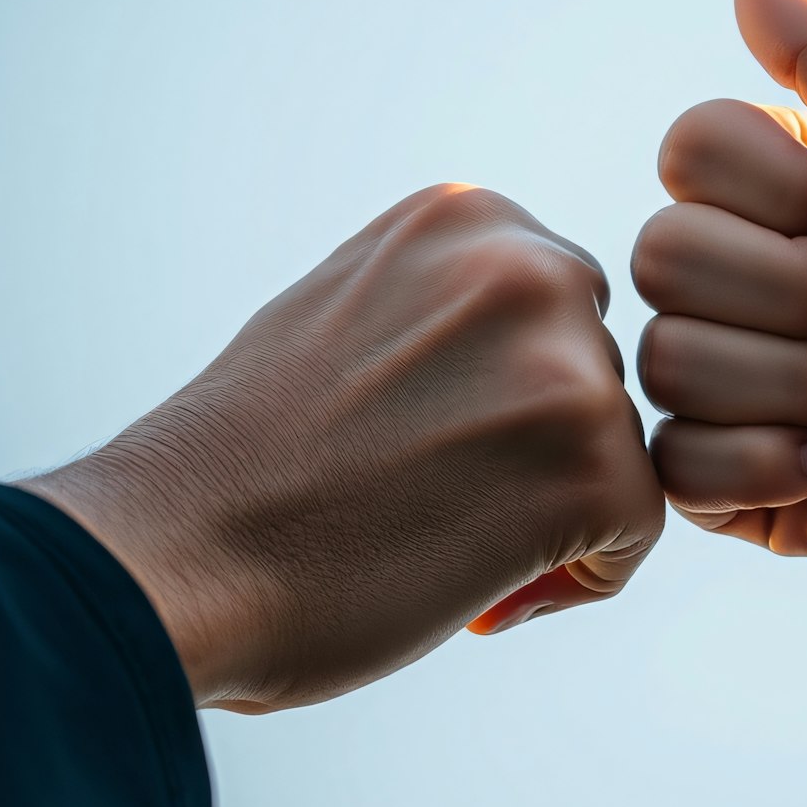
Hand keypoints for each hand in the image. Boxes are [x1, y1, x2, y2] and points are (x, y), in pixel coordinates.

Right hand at [26, 186, 663, 709]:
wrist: (169, 558)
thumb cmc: (241, 465)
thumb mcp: (344, 312)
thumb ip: (443, 304)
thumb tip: (539, 342)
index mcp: (464, 216)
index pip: (550, 307)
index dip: (500, 393)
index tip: (418, 442)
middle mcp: (525, 264)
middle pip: (595, 371)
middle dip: (537, 446)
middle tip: (434, 504)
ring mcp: (563, 361)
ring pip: (619, 448)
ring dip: (555, 510)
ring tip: (444, 544)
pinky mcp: (591, 464)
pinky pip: (637, 528)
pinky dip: (578, 576)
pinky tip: (483, 591)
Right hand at [633, 0, 806, 725]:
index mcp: (796, 196)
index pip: (684, 153)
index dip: (766, 189)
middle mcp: (764, 284)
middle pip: (660, 258)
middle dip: (781, 289)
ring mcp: (756, 389)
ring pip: (666, 364)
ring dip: (786, 379)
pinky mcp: (759, 495)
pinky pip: (676, 470)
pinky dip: (760, 463)